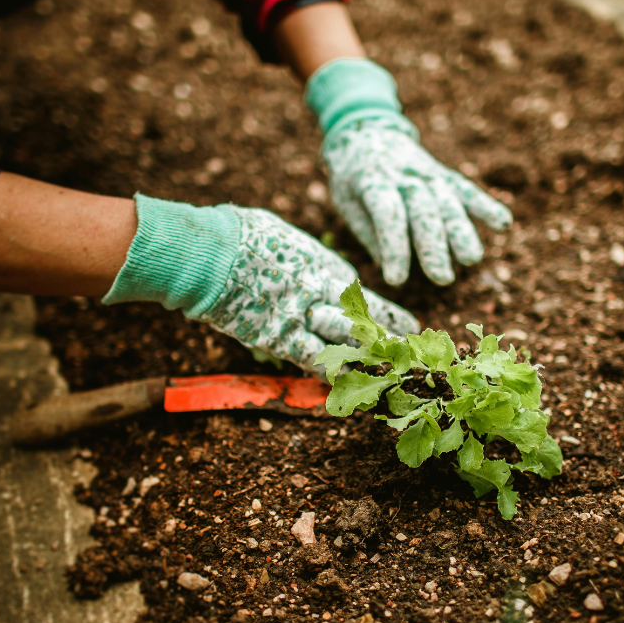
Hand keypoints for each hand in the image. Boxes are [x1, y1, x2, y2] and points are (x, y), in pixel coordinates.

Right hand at [103, 195, 418, 370]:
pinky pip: (313, 361)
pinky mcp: (280, 338)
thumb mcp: (282, 237)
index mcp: (324, 265)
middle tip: (411, 356)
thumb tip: (301, 259)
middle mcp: (323, 293)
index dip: (386, 314)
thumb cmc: (241, 234)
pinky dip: (328, 375)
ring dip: (368, 361)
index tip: (407, 325)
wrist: (212, 251)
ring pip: (347, 344)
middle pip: (364, 323)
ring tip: (391, 375)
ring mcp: (304, 317)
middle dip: (389, 341)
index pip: (363, 297)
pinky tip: (345, 389)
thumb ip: (299, 256)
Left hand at [306, 59, 511, 286]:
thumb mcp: (345, 201)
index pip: (387, 214)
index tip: (397, 280)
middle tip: (441, 278)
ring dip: (462, 231)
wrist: (366, 131)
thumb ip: (368, 231)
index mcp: (372, 181)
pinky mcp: (443, 174)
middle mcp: (403, 174)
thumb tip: (390, 265)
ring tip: (471, 259)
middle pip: (423, 210)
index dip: (393, 247)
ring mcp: (427, 172)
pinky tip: (504, 223)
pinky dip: (485, 204)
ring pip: (448, 201)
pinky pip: (466, 189)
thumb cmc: (352, 178)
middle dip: (434, 245)